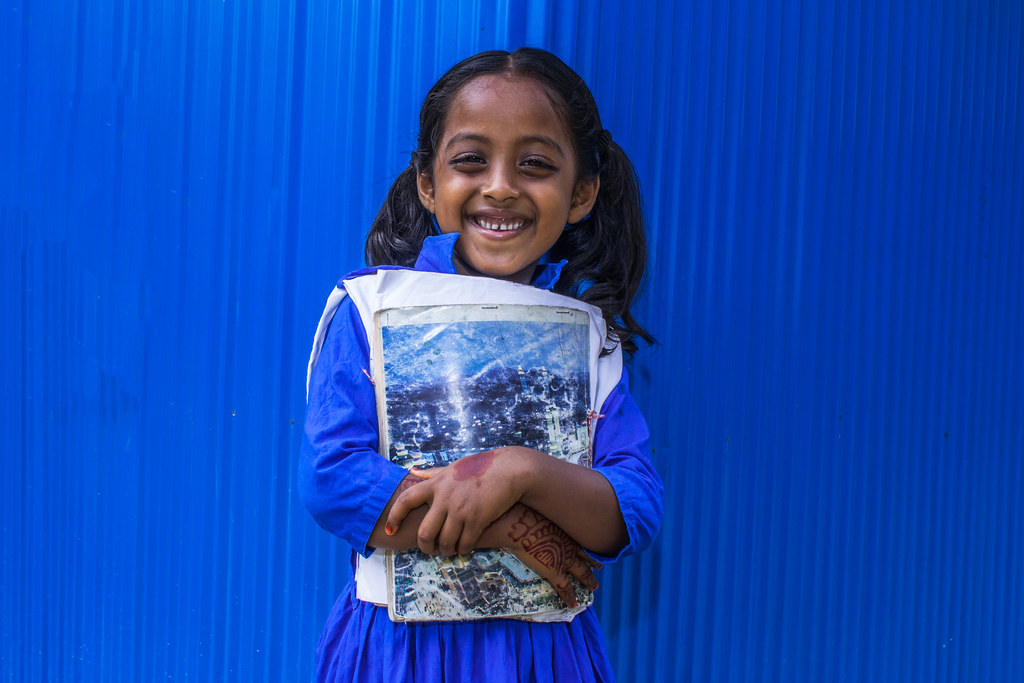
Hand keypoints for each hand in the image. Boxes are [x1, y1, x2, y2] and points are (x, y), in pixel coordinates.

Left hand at [385, 448, 526, 555]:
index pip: (406, 500)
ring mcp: (461, 509)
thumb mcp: (453, 467)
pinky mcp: (478, 519)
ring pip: (445, 542)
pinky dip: (463, 549)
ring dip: (446, 550)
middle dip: (425, 546)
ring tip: (449, 549)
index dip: (394, 516)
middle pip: (425, 532)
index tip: (390, 530)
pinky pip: (464, 544)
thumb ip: (432, 473)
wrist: (510, 470)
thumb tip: (412, 471)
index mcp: (436, 483)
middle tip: (429, 549)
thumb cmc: (480, 468)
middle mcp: (445, 497)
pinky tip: (465, 547)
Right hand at [494, 504, 600, 607]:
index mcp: (567, 529)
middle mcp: (570, 545)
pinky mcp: (554, 572)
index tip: (593, 547)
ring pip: (582, 572)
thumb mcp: (541, 509)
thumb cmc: (526, 513)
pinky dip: (569, 596)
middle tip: (600, 567)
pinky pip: (564, 587)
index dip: (587, 545)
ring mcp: (564, 559)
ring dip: (588, 579)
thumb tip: (535, 506)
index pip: (581, 539)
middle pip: (586, 556)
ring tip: (594, 586)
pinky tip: (573, 603)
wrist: (522, 525)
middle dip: (593, 562)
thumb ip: (543, 513)